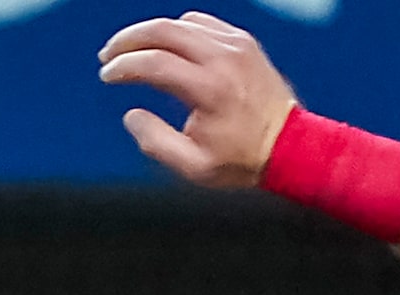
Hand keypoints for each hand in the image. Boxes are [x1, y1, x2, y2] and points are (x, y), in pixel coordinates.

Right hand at [99, 13, 297, 189]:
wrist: (291, 146)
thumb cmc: (243, 160)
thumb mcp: (194, 167)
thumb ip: (156, 143)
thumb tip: (131, 115)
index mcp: (209, 90)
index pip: (153, 63)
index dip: (123, 67)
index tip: (108, 76)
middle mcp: (222, 59)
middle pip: (162, 30)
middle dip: (128, 40)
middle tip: (109, 55)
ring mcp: (236, 45)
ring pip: (181, 22)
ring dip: (151, 33)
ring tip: (133, 50)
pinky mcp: (243, 41)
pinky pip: (202, 23)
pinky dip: (179, 30)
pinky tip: (168, 46)